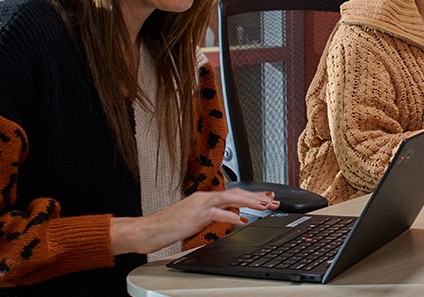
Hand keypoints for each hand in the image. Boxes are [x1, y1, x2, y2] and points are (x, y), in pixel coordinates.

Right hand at [110, 188, 278, 254]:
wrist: (149, 229)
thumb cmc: (171, 225)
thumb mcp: (197, 218)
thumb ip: (216, 215)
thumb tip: (234, 216)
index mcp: (206, 197)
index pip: (235, 193)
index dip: (253, 194)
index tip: (268, 196)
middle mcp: (205, 197)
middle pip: (236, 193)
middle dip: (257, 197)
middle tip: (273, 201)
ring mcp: (200, 205)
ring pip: (230, 198)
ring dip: (249, 202)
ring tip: (264, 206)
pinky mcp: (195, 216)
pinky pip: (216, 213)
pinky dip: (230, 215)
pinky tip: (241, 219)